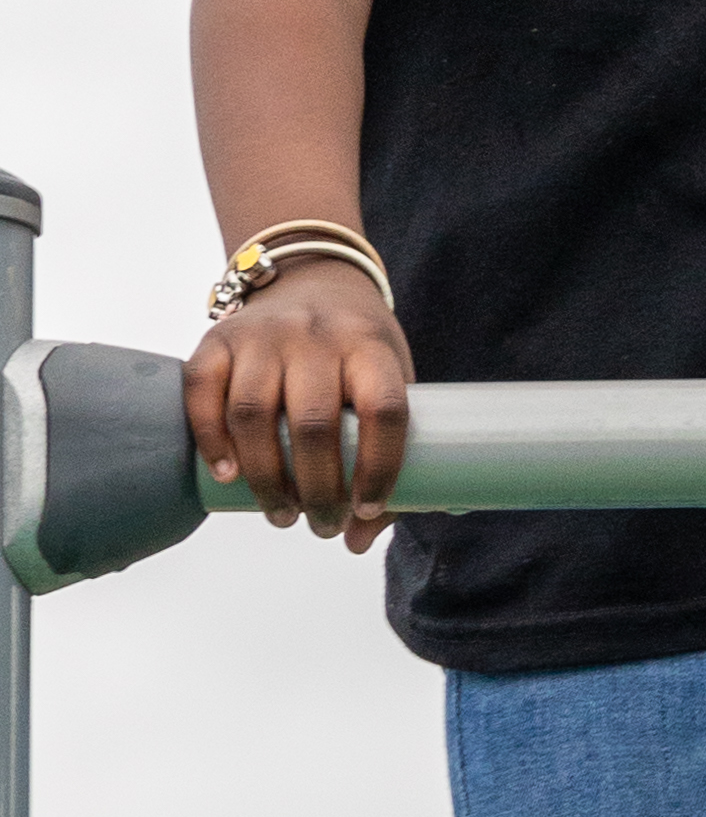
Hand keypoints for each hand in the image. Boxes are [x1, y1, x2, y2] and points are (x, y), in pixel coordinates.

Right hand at [186, 264, 411, 546]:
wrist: (312, 277)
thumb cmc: (357, 351)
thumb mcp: (391, 381)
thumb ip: (386, 454)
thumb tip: (357, 539)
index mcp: (369, 347)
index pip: (384, 411)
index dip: (378, 469)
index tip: (365, 510)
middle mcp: (315, 335)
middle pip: (313, 425)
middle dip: (317, 491)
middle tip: (321, 525)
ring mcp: (262, 335)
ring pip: (253, 415)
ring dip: (265, 478)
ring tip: (280, 514)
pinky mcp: (217, 340)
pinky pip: (202, 392)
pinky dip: (211, 440)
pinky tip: (228, 477)